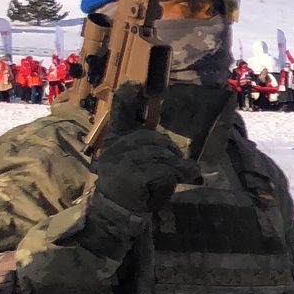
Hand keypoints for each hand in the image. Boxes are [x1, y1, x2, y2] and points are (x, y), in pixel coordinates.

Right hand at [91, 85, 199, 212]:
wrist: (117, 208)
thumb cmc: (130, 183)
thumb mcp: (136, 159)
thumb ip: (150, 143)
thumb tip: (169, 137)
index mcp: (117, 138)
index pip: (121, 112)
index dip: (127, 97)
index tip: (135, 85)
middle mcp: (118, 146)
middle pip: (157, 139)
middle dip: (169, 153)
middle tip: (172, 167)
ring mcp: (125, 160)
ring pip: (164, 155)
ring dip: (174, 167)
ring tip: (171, 178)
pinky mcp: (135, 175)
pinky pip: (166, 170)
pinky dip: (176, 175)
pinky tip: (177, 180)